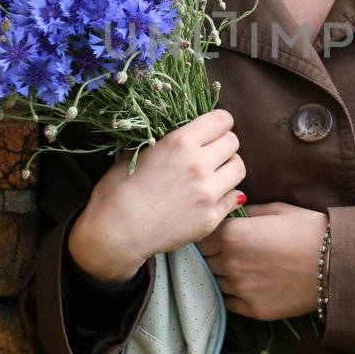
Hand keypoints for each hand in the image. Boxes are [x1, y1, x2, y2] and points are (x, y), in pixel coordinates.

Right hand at [70, 110, 244, 280]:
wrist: (115, 234)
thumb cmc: (118, 191)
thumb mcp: (137, 153)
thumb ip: (166, 141)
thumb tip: (184, 136)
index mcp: (180, 142)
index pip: (222, 120)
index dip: (218, 123)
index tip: (212, 131)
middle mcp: (199, 165)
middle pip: (233, 142)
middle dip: (223, 145)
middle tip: (211, 154)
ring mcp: (208, 193)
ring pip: (239, 168)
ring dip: (228, 168)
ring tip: (213, 174)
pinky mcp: (212, 218)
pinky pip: (233, 197)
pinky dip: (224, 195)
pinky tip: (207, 198)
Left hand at [195, 201, 328, 321]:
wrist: (335, 264)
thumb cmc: (308, 230)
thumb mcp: (276, 210)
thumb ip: (246, 212)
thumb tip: (230, 212)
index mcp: (232, 235)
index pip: (202, 238)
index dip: (211, 236)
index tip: (222, 235)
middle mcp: (230, 263)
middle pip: (207, 261)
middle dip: (217, 255)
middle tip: (237, 252)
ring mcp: (241, 289)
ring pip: (217, 282)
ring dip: (227, 275)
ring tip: (249, 268)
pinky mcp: (253, 309)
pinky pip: (230, 302)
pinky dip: (236, 294)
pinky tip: (253, 285)